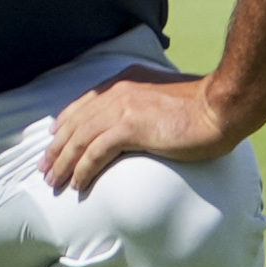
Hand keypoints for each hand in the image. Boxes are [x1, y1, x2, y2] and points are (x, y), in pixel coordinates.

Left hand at [39, 70, 239, 195]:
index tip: (55, 144)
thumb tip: (142, 125)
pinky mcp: (130, 127)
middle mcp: (118, 92)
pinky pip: (96, 152)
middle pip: (76, 123)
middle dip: (57, 149)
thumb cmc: (202, 108)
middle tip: (46, 170)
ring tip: (55, 182)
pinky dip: (83, 169)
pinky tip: (78, 184)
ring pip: (80, 139)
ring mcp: (122, 108)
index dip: (65, 126)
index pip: (84, 105)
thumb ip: (147, 106)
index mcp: (125, 82)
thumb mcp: (166, 99)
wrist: (219, 107)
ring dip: (64, 163)